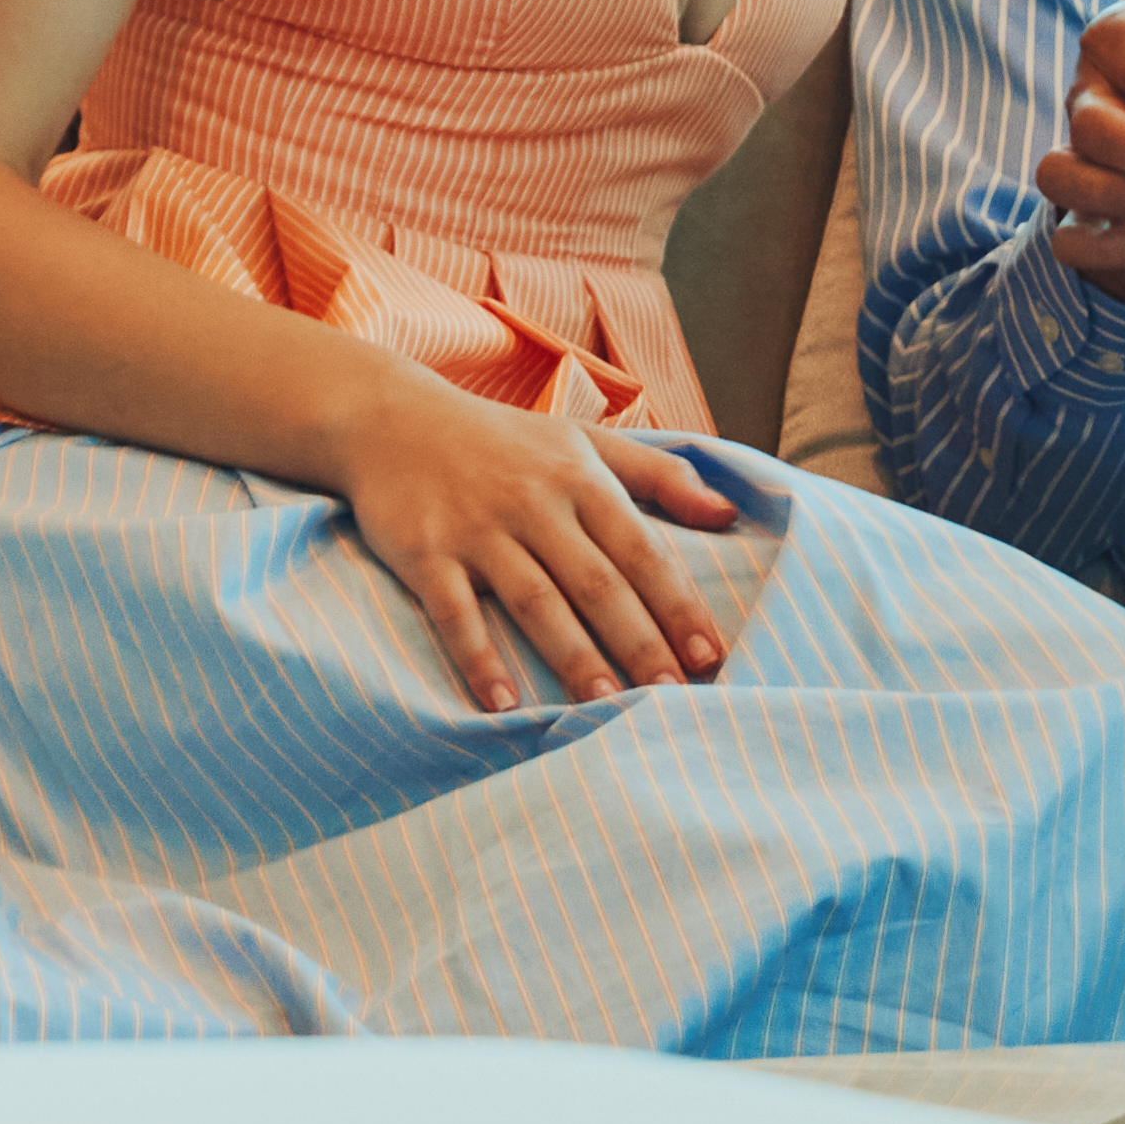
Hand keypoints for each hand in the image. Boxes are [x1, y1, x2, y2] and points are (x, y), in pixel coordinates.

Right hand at [314, 347, 736, 712]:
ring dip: (572, 654)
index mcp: (580, 479)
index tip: (711, 655)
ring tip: (606, 704)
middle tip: (674, 695)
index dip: (677, 602)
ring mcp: (478, 530)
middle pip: (595, 581)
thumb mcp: (585, 441)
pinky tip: (501, 703)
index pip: (640, 548)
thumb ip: (660, 476)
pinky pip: (455, 613)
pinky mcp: (425, 552)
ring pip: (534, 600)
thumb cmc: (504, 441)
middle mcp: (534, 504)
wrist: (394, 419)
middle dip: (639, 640)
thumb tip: (729, 514)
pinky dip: (478, 658)